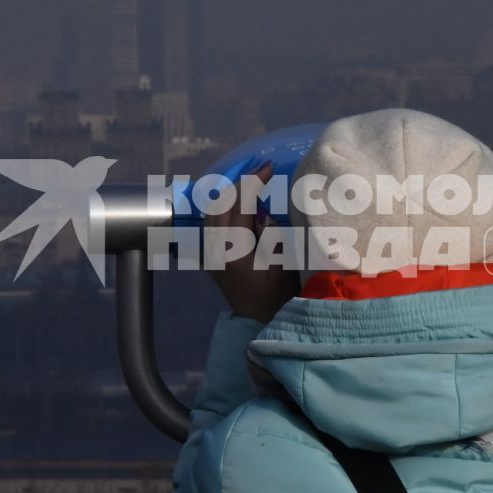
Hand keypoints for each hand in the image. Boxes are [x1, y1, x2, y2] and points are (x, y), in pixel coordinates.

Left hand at [209, 161, 299, 321]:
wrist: (258, 324)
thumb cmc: (277, 298)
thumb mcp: (283, 266)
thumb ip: (270, 236)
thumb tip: (259, 213)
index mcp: (235, 251)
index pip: (239, 206)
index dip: (253, 183)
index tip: (267, 168)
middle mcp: (216, 250)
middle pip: (220, 204)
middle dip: (240, 184)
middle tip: (260, 171)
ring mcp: (209, 254)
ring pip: (212, 212)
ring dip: (229, 194)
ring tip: (250, 183)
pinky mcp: (210, 258)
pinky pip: (211, 224)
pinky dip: (223, 208)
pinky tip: (238, 204)